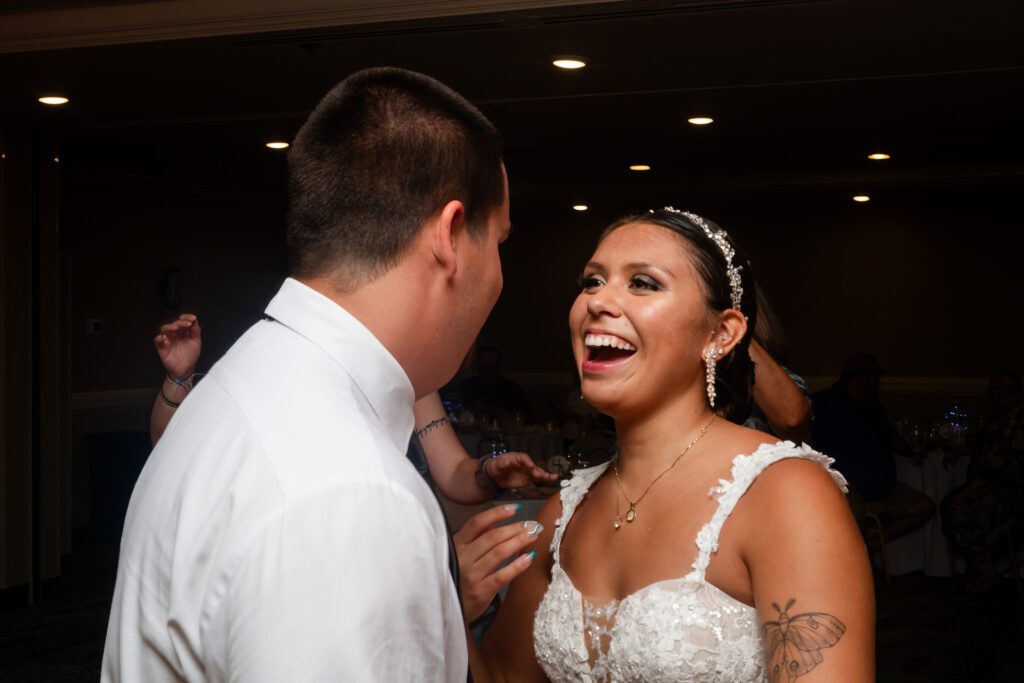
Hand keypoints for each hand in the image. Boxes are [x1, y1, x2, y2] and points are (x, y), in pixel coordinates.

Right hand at [154, 314, 201, 379]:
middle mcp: (175, 334)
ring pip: (165, 329)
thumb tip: (195, 320)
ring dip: (170, 327)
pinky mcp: (162, 347)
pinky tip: (164, 337)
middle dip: (181, 322)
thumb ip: (196, 330)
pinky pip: (158, 340)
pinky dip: (160, 338)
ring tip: (176, 328)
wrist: (186, 368)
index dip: (187, 317)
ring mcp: (168, 339)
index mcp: (183, 331)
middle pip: (175, 323)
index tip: (193, 318)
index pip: (183, 320)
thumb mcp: (196, 341)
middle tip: (187, 323)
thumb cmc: (190, 355)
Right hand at [452, 504, 541, 622]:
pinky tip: (529, 558)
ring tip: (533, 536)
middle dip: (515, 528)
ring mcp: (472, 574)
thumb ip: (474, 537)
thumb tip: (494, 519)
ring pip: (500, 553)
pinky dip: (517, 566)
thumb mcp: (458, 553)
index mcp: (456, 544)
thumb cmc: (455, 576)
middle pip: (493, 537)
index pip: (477, 523)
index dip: (497, 513)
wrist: (444, 607)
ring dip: (519, 542)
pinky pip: (502, 575)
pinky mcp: (481, 591)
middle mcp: (463, 557)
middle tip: (532, 525)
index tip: (516, 509)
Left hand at [485, 451, 558, 489]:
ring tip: (552, 477)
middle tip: (538, 474)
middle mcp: (524, 463)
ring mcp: (527, 471)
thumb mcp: (497, 464)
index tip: (530, 465)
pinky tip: (553, 478)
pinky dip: (546, 478)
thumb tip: (505, 462)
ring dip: (544, 474)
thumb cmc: (497, 466)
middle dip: (536, 470)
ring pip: (537, 471)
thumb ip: (502, 464)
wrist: (495, 475)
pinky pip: (538, 478)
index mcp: (516, 457)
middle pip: (532, 465)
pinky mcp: (529, 478)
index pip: (523, 458)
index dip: (527, 461)